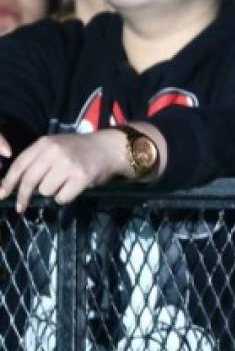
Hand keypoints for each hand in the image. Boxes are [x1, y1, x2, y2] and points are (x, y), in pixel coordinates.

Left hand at [0, 131, 128, 212]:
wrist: (109, 148)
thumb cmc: (79, 150)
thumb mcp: (55, 146)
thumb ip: (37, 159)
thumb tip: (14, 184)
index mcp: (45, 143)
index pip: (20, 164)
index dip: (9, 182)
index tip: (2, 194)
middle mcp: (54, 152)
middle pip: (30, 180)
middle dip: (23, 196)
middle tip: (20, 207)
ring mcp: (68, 165)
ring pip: (46, 191)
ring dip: (51, 192)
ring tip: (63, 184)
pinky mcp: (81, 177)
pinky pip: (61, 197)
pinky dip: (65, 197)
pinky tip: (72, 188)